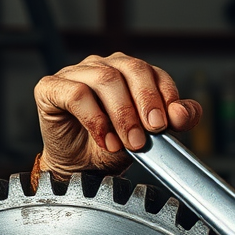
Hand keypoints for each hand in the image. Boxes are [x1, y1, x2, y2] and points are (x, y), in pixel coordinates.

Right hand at [34, 52, 202, 176]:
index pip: (155, 73)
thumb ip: (176, 122)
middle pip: (132, 69)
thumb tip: (183, 113)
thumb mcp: (152, 136)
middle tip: (150, 133)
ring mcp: (76, 73)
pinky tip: (105, 139)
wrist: (82, 168)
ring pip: (106, 79)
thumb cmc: (114, 146)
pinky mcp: (52, 87)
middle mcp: (105, 66)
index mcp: (131, 72)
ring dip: (122, 115)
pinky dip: (95, 119)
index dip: (165, 96)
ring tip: (128, 142)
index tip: (169, 123)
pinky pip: (76, 94)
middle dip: (146, 104)